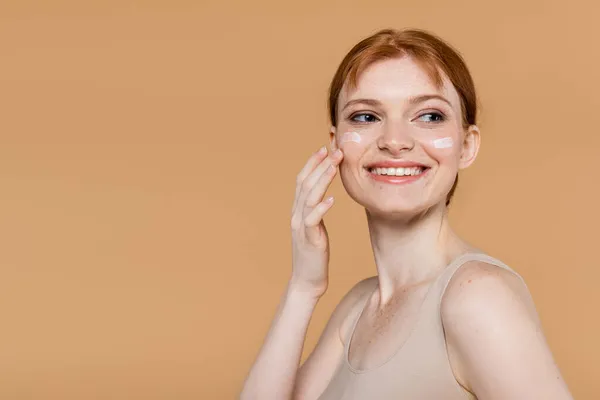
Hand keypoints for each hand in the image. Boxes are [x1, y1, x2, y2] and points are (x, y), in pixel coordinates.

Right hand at [289, 146, 343, 297]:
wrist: (306, 280)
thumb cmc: (314, 254)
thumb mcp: (314, 228)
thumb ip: (315, 211)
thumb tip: (324, 196)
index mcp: (298, 211)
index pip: (302, 180)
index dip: (312, 163)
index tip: (324, 148)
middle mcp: (297, 215)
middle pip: (305, 184)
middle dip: (320, 165)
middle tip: (335, 150)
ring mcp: (301, 227)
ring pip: (309, 197)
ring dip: (322, 179)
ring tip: (335, 166)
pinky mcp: (309, 240)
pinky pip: (313, 220)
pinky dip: (321, 208)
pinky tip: (332, 199)